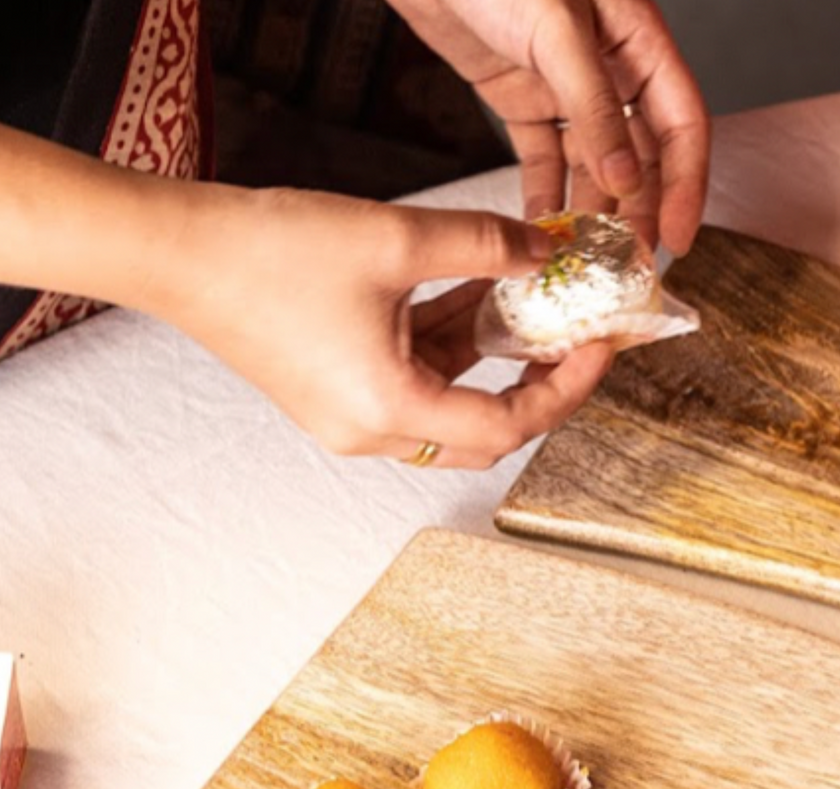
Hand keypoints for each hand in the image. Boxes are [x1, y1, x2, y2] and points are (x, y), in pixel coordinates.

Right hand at [153, 186, 613, 468]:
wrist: (176, 252)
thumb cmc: (267, 252)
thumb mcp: (394, 238)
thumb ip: (484, 245)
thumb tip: (548, 249)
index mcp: (391, 411)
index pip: (509, 425)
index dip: (565, 389)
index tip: (598, 347)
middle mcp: (372, 433)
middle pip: (485, 433)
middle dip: (537, 387)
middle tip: (574, 340)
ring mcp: (351, 421)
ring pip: (450, 406)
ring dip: (491, 360)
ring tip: (528, 304)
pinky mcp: (337, 398)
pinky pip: (413, 385)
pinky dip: (449, 350)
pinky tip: (471, 296)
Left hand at [389, 0, 709, 255]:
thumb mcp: (556, 27)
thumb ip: (594, 105)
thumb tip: (625, 177)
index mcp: (637, 38)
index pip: (682, 123)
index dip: (686, 183)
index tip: (676, 236)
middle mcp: (609, 66)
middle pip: (642, 154)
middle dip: (638, 210)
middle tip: (627, 262)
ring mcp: (564, 84)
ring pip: (593, 164)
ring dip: (592, 211)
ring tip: (585, 258)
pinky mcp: (521, 96)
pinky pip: (544, 159)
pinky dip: (544, 195)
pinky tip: (542, 231)